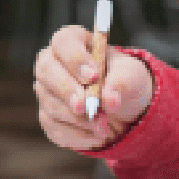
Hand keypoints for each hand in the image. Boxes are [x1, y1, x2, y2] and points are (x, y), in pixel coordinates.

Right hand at [34, 25, 152, 151]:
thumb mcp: (132, 75)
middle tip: (88, 106)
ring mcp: (46, 91)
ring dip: (79, 119)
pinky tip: (98, 136)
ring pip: (51, 104)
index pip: (63, 42)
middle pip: (46, 71)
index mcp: (72, 42)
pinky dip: (79, 136)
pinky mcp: (48, 117)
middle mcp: (52, 63)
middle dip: (67, 90)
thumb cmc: (124, 80)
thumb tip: (109, 100)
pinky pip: (56, 129)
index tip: (93, 76)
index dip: (75, 58)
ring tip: (105, 126)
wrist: (124, 107)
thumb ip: (122, 82)